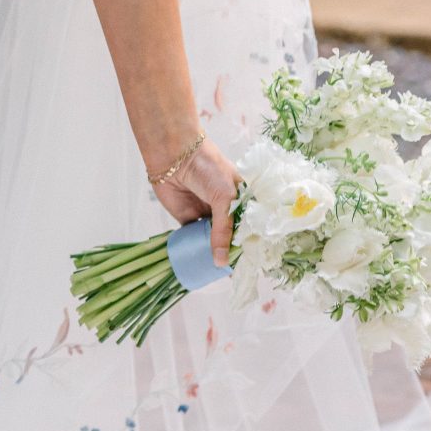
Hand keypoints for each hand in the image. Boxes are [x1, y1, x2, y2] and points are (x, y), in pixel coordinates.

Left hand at [151, 132, 240, 264]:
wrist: (176, 154)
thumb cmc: (209, 169)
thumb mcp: (225, 198)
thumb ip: (223, 230)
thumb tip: (221, 261)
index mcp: (241, 201)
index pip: (249, 228)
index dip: (251, 245)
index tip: (254, 265)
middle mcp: (225, 210)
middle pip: (231, 238)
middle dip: (232, 254)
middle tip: (234, 275)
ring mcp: (207, 216)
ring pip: (212, 242)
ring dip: (213, 255)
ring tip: (218, 275)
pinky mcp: (188, 220)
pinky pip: (193, 240)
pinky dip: (196, 250)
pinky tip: (201, 264)